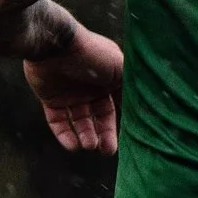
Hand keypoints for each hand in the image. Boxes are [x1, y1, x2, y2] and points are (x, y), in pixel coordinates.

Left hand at [22, 26, 122, 152]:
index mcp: (108, 79)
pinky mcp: (50, 98)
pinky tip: (72, 145)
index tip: (127, 139)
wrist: (55, 45)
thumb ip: (132, 86)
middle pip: (99, 117)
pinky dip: (64, 134)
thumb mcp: (121, 68)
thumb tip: (148, 106)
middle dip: (103, 135)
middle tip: (106, 151)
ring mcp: (69, 93)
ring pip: (80, 122)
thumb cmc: (91, 54)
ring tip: (89, 146)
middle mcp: (90, 87)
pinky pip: (58, 121)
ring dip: (85, 135)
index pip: (117, 106)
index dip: (121, 122)